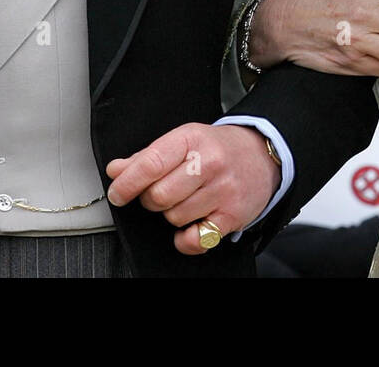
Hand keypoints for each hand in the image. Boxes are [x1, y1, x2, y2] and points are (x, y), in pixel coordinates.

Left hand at [105, 123, 279, 254]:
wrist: (262, 154)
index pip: (150, 164)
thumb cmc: (217, 148)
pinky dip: (186, 239)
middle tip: (162, 192)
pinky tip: (190, 226)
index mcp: (191, 139)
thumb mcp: (184, 141)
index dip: (127, 184)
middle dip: (152, 199)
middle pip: (159, 196)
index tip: (118, 193)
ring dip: (172, 214)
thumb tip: (116, 171)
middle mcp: (209, 162)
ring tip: (185, 200)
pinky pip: (196, 239)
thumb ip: (147, 157)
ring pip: (174, 218)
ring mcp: (223, 190)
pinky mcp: (233, 215)